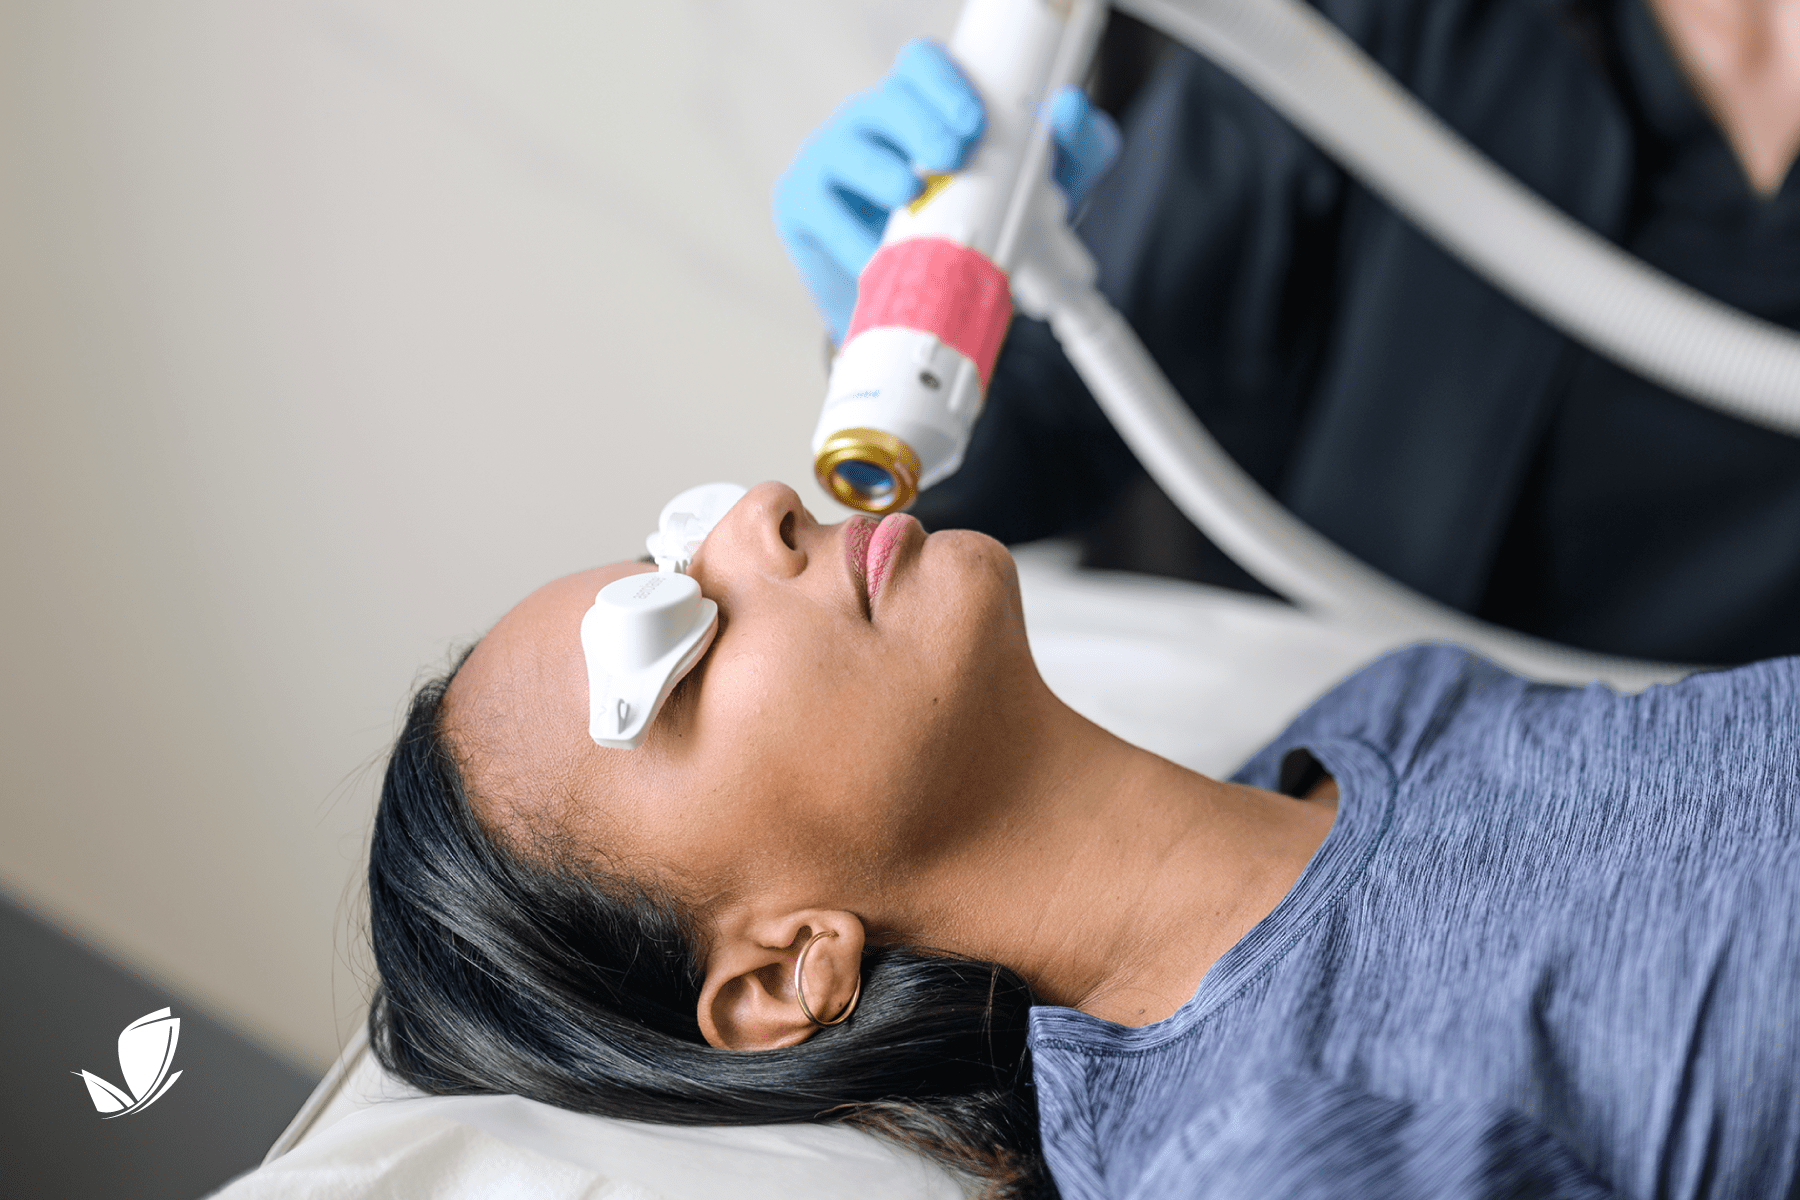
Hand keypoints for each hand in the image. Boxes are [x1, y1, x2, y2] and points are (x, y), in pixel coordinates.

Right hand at [773, 39, 1121, 341]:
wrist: (920, 302)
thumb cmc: (979, 225)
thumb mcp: (1045, 187)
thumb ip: (1074, 147)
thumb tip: (1072, 112)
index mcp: (924, 106)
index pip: (922, 65)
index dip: (943, 81)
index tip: (973, 119)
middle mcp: (874, 123)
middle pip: (884, 101)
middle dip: (919, 125)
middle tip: (951, 157)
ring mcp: (832, 161)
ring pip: (847, 150)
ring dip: (884, 174)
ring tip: (911, 198)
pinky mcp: (803, 208)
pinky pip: (822, 214)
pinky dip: (854, 240)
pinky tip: (877, 257)